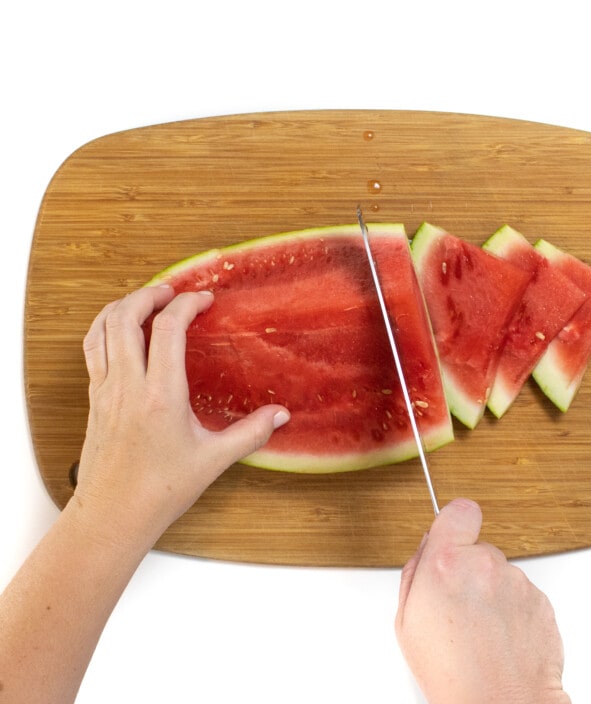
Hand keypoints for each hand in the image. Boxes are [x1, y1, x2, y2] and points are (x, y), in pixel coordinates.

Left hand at [72, 285, 289, 550]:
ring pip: (102, 328)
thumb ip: (250, 433)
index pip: (168, 328)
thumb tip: (281, 415)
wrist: (112, 516)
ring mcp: (105, 390)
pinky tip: (120, 330)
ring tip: (146, 300)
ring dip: (123, 305)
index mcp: (160, 395)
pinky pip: (92, 348)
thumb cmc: (160, 491)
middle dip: (150, 293)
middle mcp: (127, 385)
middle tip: (173, 291)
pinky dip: (105, 327)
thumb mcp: (213, 460)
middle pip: (126, 316)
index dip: (188, 303)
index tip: (206, 300)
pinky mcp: (94, 399)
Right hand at [396, 499, 569, 703]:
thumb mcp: (407, 620)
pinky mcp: (541, 600)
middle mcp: (484, 564)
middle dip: (469, 569)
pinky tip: (501, 637)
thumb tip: (427, 550)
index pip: (460, 511)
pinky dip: (513, 611)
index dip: (455, 522)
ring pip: (501, 573)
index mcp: (446, 563)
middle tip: (460, 605)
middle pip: (478, 548)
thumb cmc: (451, 672)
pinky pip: (522, 594)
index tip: (452, 536)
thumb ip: (415, 571)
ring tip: (481, 630)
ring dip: (492, 592)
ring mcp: (516, 582)